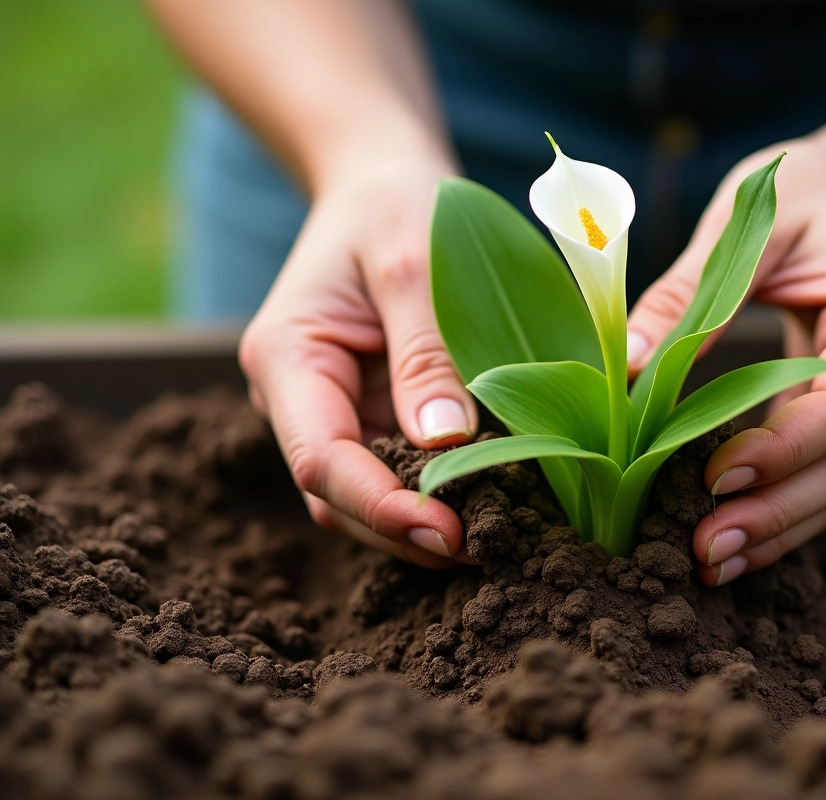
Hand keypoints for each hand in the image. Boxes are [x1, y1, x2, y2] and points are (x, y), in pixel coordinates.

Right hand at [239, 154, 477, 567]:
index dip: (380, 506)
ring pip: (369, 499)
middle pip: (339, 497)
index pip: (320, 460)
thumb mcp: (413, 261)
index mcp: (288, 356)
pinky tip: (496, 503)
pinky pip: (403, 472)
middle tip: (490, 548)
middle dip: (406, 532)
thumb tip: (445, 443)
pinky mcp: (377, 418)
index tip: (447, 532)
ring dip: (425, 525)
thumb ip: (426, 350)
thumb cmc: (395, 207)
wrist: (384, 188)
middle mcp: (300, 399)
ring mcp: (339, 413)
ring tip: (500, 536)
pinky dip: (442, 495)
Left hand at [626, 135, 825, 585]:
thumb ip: (691, 291)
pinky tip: (729, 537)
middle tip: (703, 549)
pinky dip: (780, 513)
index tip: (713, 474)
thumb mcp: (751, 221)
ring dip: (777, 531)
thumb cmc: (812, 193)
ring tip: (707, 562)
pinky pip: (825, 480)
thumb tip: (627, 365)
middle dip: (776, 515)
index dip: (783, 449)